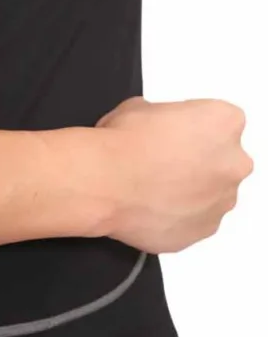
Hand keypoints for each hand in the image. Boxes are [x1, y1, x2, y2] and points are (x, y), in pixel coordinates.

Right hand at [97, 97, 253, 253]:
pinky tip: (147, 205)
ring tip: (148, 186)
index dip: (188, 125)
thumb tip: (155, 127)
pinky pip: (194, 221)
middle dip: (195, 161)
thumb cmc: (120, 145)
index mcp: (224, 122)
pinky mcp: (204, 230)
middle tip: (158, 161)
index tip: (168, 132)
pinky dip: (176, 215)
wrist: (103, 183)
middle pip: (222, 160)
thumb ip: (163, 116)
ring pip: (210, 194)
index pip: (218, 120)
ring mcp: (222, 201)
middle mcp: (233, 163)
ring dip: (187, 190)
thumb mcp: (138, 106)